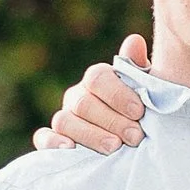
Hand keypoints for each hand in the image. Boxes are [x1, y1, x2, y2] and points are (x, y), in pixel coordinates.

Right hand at [35, 33, 151, 155]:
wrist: (133, 144)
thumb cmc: (141, 115)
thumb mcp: (146, 93)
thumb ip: (138, 70)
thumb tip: (134, 40)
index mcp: (97, 80)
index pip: (98, 78)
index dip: (118, 94)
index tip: (139, 112)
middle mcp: (76, 96)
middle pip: (83, 103)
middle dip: (111, 120)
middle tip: (135, 136)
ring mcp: (63, 118)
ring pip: (64, 121)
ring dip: (90, 135)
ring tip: (114, 148)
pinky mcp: (51, 141)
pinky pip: (43, 138)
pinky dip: (53, 143)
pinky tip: (71, 149)